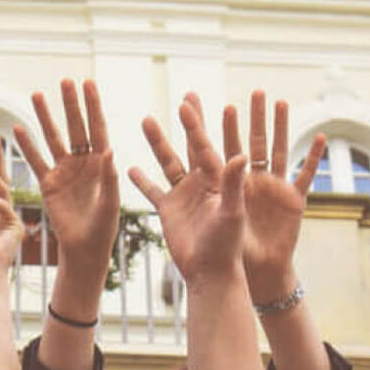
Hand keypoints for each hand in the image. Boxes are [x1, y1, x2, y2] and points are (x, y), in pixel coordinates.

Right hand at [14, 81, 118, 290]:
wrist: (84, 249)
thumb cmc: (103, 228)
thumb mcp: (110, 203)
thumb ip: (109, 177)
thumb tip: (109, 151)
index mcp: (102, 163)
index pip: (97, 128)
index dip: (92, 106)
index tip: (88, 83)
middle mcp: (83, 162)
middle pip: (76, 127)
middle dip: (70, 104)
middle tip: (65, 81)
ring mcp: (64, 171)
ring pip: (53, 138)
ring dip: (45, 117)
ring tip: (36, 94)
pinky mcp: (48, 183)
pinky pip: (36, 161)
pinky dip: (27, 146)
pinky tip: (17, 129)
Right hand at [129, 94, 245, 286]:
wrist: (209, 272)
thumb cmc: (226, 245)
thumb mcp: (231, 211)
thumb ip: (232, 183)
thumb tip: (240, 155)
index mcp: (217, 180)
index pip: (205, 146)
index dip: (196, 124)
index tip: (187, 102)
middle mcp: (200, 184)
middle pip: (191, 146)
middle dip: (187, 122)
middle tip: (184, 97)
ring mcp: (183, 196)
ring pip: (167, 162)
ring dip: (157, 142)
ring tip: (146, 119)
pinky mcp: (169, 211)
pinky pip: (152, 191)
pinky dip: (141, 181)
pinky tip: (128, 167)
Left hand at [227, 94, 321, 301]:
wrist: (256, 272)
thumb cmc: (233, 251)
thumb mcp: (226, 216)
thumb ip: (228, 187)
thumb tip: (233, 158)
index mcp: (230, 186)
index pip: (223, 149)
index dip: (222, 128)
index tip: (223, 105)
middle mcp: (251, 182)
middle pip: (253, 143)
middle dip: (254, 118)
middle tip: (255, 93)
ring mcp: (273, 188)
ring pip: (279, 151)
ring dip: (280, 128)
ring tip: (280, 103)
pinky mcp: (293, 200)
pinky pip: (306, 175)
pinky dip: (315, 157)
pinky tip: (321, 137)